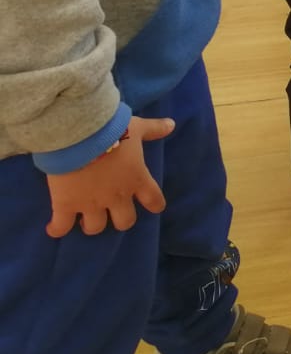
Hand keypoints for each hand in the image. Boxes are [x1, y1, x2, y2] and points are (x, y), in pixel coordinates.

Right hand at [45, 116, 172, 236]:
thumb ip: (154, 129)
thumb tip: (171, 124)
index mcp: (137, 179)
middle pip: (124, 221)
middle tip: (111, 210)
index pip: (154, 200)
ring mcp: (91, 204)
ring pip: (95, 227)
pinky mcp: (66, 205)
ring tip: (84, 218)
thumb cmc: (112, 130)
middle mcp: (117, 196)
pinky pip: (61, 226)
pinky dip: (57, 229)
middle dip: (120, 218)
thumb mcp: (137, 127)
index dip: (154, 204)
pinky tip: (54, 228)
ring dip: (92, 224)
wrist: (79, 135)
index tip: (153, 207)